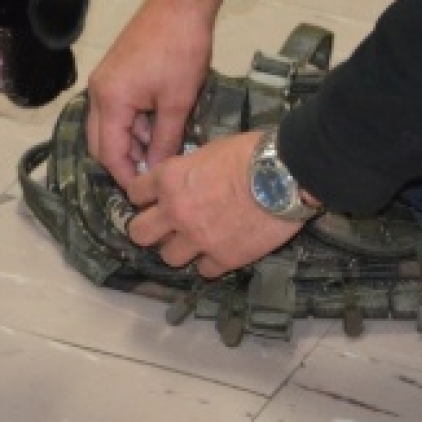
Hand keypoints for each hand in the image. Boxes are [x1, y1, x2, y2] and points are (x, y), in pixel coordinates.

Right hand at [86, 0, 221, 188]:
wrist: (180, 3)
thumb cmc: (181, 51)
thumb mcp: (178, 102)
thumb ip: (165, 140)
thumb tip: (157, 170)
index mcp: (109, 101)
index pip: (108, 153)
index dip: (125, 176)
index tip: (143, 192)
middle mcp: (97, 92)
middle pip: (99, 141)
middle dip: (122, 161)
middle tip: (150, 175)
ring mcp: (103, 81)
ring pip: (107, 125)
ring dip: (129, 141)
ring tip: (161, 148)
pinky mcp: (114, 73)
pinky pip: (115, 109)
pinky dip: (132, 123)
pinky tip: (157, 125)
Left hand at [126, 131, 306, 277]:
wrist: (286, 175)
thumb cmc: (251, 153)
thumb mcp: (209, 150)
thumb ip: (188, 169)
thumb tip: (187, 177)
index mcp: (169, 179)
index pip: (134, 193)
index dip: (143, 196)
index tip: (152, 198)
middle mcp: (175, 211)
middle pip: (139, 233)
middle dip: (149, 230)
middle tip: (165, 227)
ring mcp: (198, 238)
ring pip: (168, 257)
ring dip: (180, 249)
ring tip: (195, 241)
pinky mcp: (224, 258)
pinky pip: (204, 271)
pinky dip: (210, 262)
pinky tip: (220, 250)